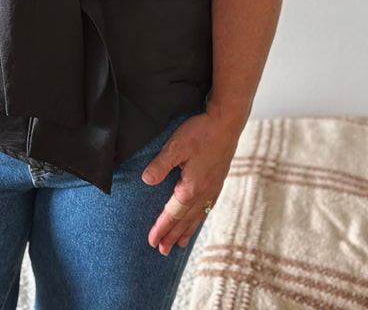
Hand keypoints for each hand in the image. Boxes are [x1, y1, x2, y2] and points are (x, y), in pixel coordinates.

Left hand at [141, 111, 240, 255]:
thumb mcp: (176, 146)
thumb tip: (146, 181)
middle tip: (162, 251)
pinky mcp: (218, 180)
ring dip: (186, 231)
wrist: (227, 122)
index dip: (161, 227)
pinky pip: (207, 207)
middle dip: (172, 236)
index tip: (151, 241)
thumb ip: (160, 165)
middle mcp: (204, 192)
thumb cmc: (202, 132)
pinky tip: (198, 218)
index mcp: (192, 187)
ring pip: (197, 216)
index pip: (173, 213)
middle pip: (185, 220)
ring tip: (178, 244)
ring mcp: (213, 188)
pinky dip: (199, 218)